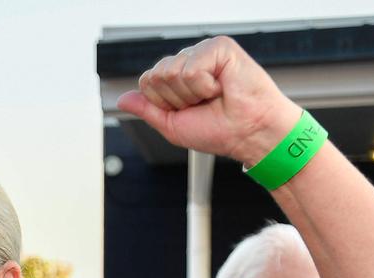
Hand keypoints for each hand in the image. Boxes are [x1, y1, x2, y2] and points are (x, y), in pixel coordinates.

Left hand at [115, 36, 301, 165]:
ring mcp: (203, 52)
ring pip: (170, 72)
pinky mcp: (219, 47)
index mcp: (178, 76)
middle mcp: (189, 60)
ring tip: (214, 96)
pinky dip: (204, 86)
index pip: (147, 82)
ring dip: (192, 94)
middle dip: (177, 100)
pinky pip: (190, 69)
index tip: (190, 111)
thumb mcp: (172, 125)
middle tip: (204, 104)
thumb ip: (147, 110)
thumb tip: (122, 99)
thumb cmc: (219, 130)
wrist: (250, 134)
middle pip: (155, 76)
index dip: (164, 104)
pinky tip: (221, 87)